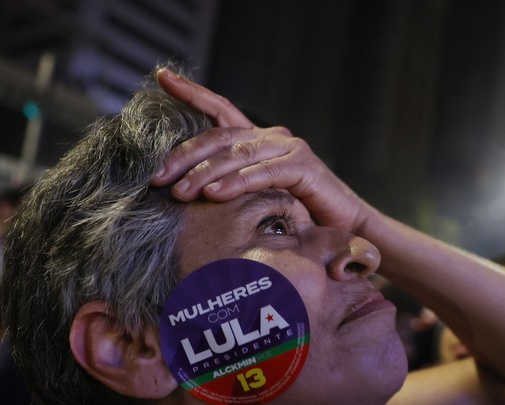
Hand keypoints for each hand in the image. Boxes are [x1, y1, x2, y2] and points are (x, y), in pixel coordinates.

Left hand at [151, 68, 372, 232]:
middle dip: (184, 155)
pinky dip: (236, 183)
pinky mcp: (303, 167)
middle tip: (158, 176)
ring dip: (204, 174)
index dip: (192, 92)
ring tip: (181, 191)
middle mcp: (273, 137)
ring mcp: (289, 149)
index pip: (221, 110)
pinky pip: (262, 173)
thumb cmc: (300, 214)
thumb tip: (186, 190)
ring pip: (237, 155)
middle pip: (220, 137)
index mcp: (260, 140)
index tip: (163, 77)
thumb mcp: (259, 196)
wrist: (347, 227)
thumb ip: (233, 185)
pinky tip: (215, 195)